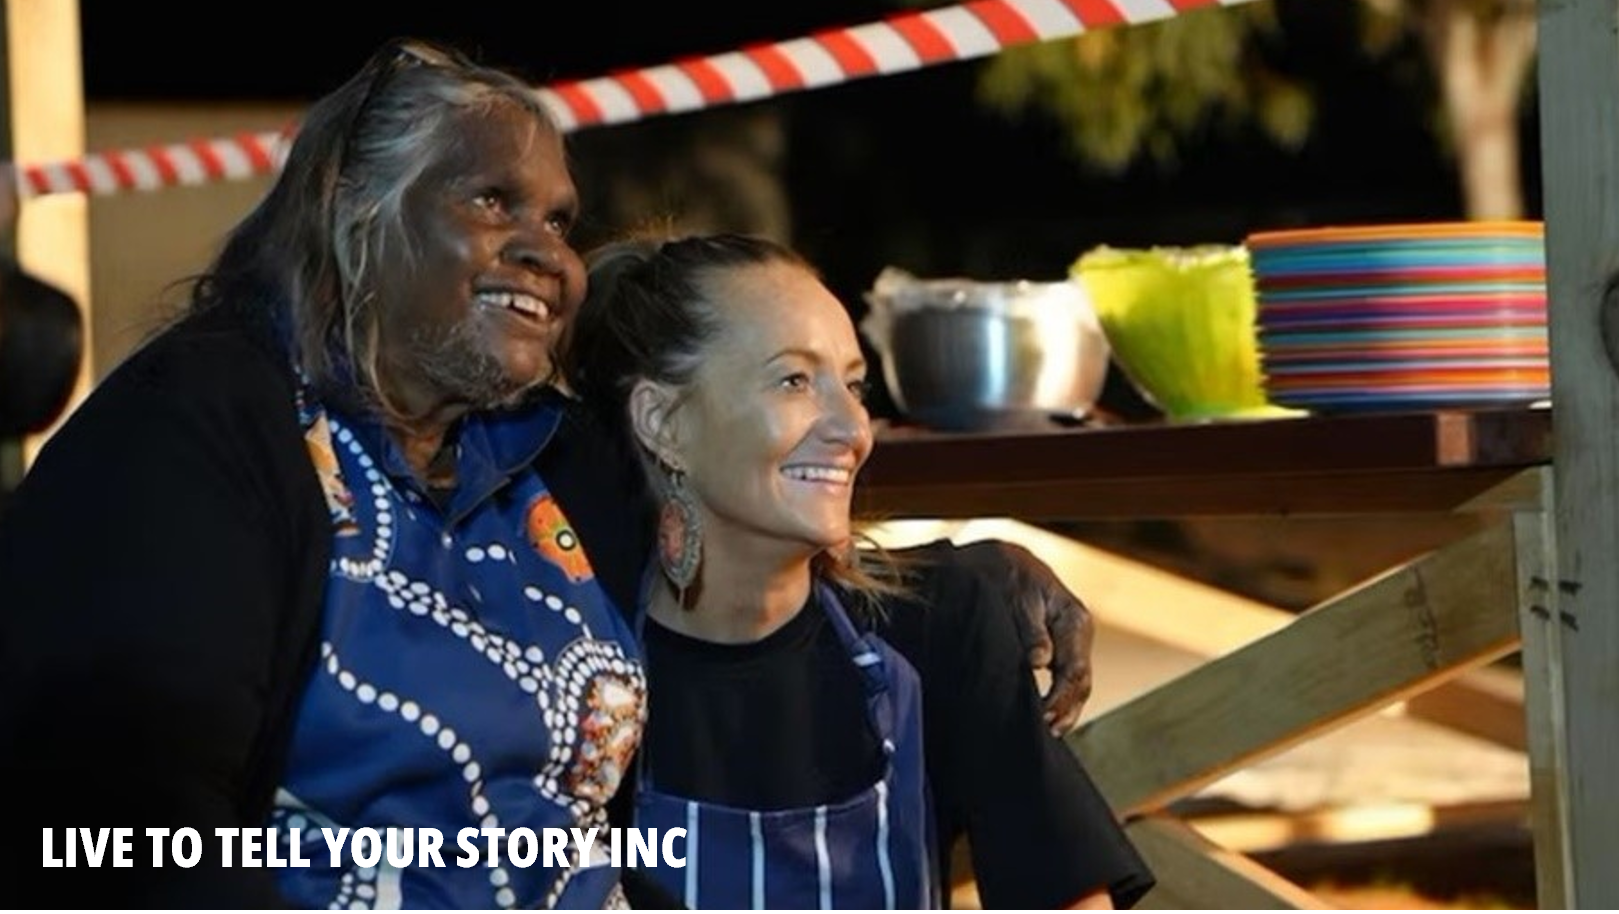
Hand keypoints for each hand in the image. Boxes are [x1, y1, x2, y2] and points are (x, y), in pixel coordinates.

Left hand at [951, 539, 1094, 734]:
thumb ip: (1031, 631)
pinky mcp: (1063, 647)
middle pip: (1081, 681)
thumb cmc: (1010, 579)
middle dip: (1066, 709)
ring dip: (1066, 709)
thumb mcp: (1018, 600)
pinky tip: (1048, 718)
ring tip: (1049, 732)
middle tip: (1046, 731)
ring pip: (1078, 683)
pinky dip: (1061, 699)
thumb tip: (1039, 661)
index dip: (1061, 698)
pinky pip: (1068, 678)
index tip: (1044, 717)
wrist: (1007, 563)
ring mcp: (1074, 641)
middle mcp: (1079, 632)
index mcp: (1074, 620)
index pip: (1075, 669)